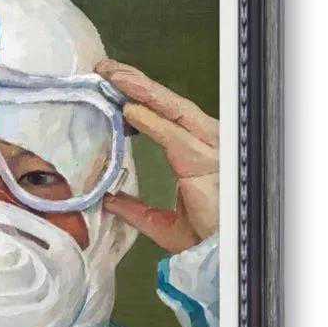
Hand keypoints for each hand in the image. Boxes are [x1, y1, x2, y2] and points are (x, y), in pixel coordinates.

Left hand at [96, 59, 218, 253]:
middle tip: (104, 68)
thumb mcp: (161, 224)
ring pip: (172, 110)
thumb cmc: (204, 240)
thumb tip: (108, 199)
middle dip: (135, 83)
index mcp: (195, 155)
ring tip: (114, 77)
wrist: (223, 258)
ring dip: (141, 91)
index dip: (137, 99)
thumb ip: (135, 209)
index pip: (163, 117)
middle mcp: (204, 145)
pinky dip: (152, 122)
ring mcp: (208, 150)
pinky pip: (174, 136)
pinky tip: (130, 110)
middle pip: (166, 105)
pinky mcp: (206, 163)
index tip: (110, 86)